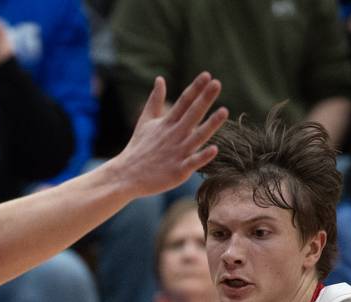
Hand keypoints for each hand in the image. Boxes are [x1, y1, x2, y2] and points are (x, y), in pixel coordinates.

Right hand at [112, 72, 227, 197]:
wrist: (126, 176)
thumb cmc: (138, 148)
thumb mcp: (145, 121)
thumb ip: (155, 100)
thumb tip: (160, 79)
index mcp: (167, 123)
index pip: (183, 102)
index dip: (195, 88)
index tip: (207, 75)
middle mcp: (174, 136)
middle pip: (192, 115)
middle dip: (204, 99)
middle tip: (217, 84)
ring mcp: (176, 153)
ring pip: (197, 137)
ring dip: (210, 125)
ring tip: (224, 111)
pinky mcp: (178, 171)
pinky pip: (192, 163)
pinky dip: (202, 157)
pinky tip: (215, 149)